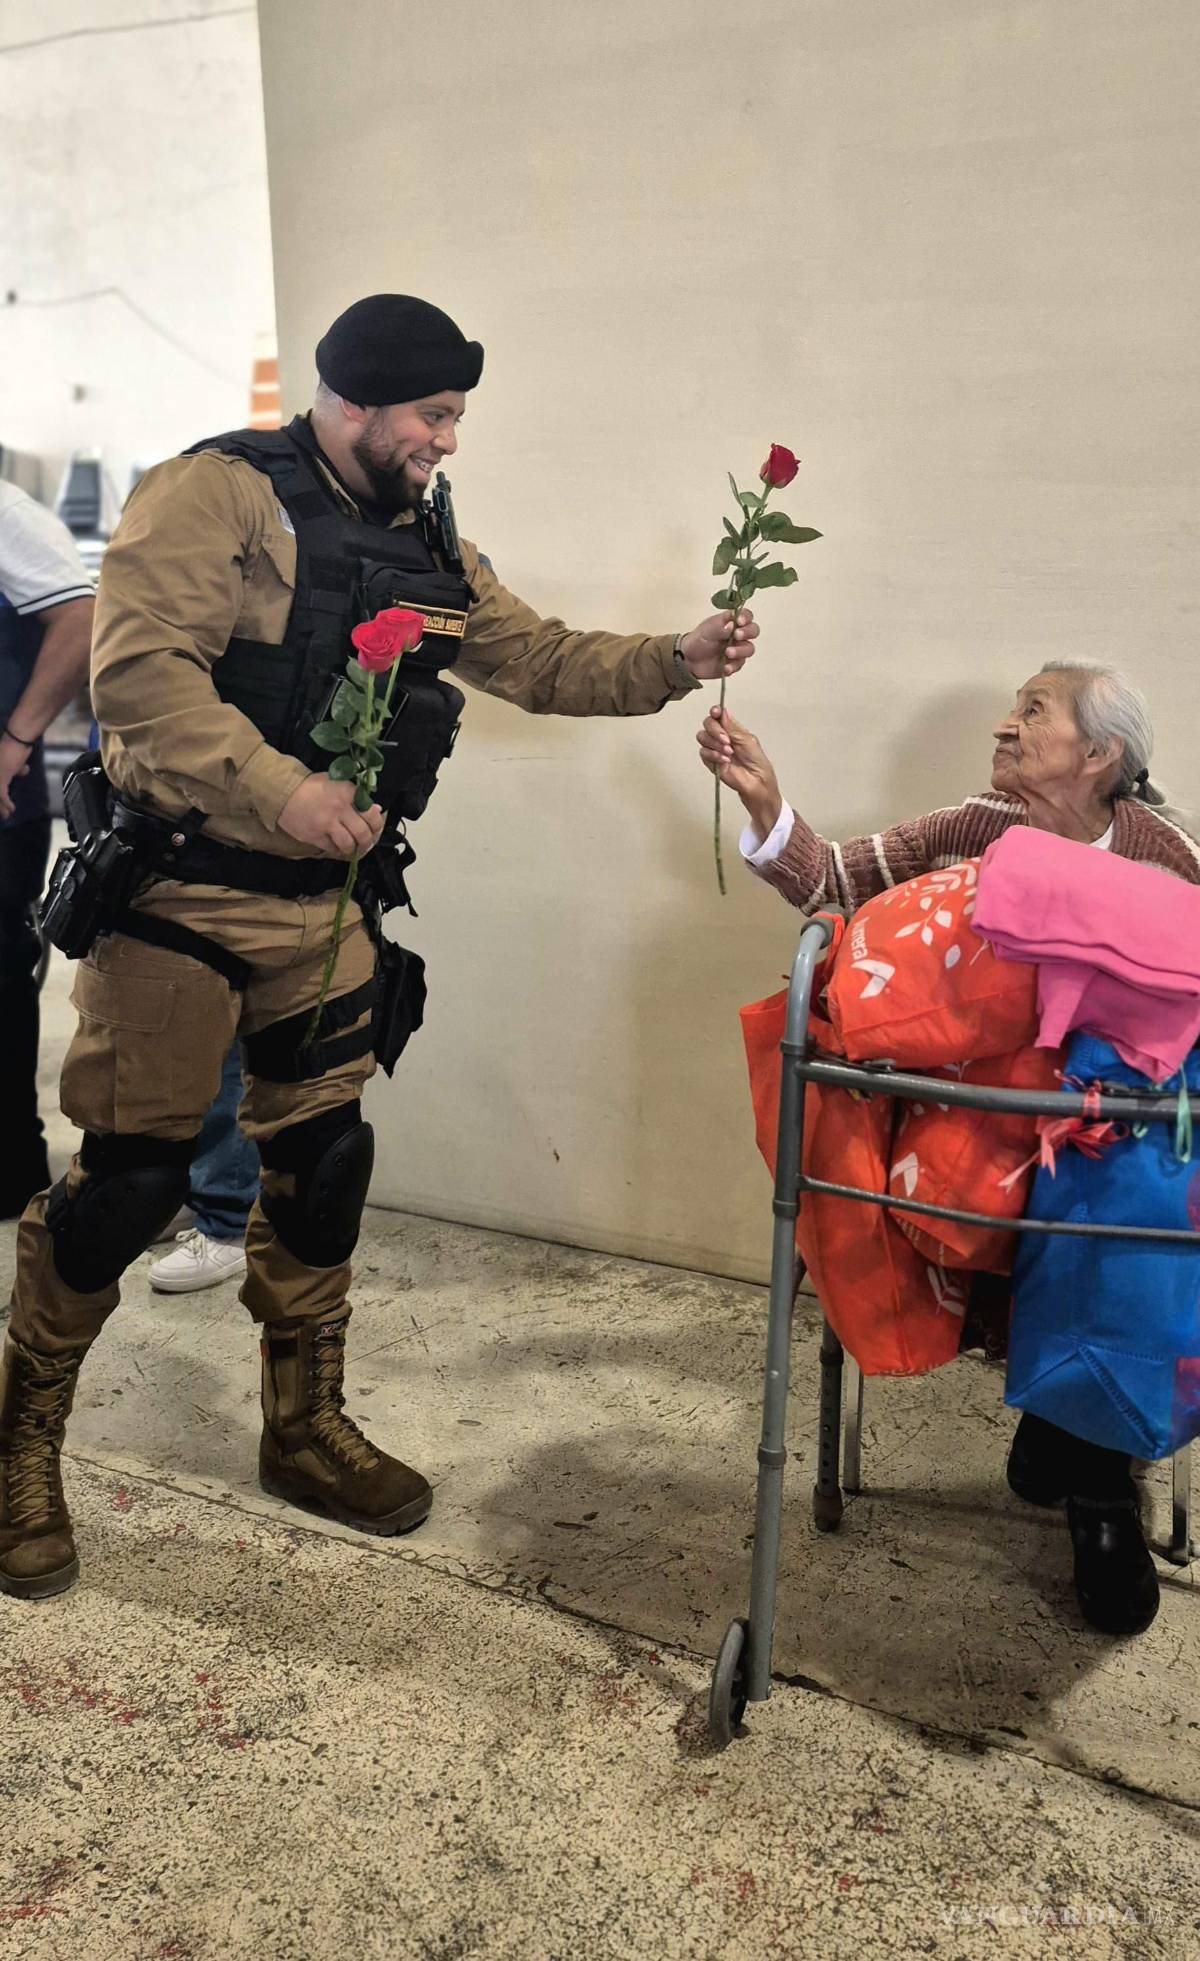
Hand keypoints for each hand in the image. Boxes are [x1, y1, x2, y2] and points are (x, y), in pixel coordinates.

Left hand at [0, 733, 31, 821]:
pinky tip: (11, 810)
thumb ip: (16, 767)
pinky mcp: (0, 779)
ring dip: (0, 808)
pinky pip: (1, 796)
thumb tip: (23, 771)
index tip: (2, 807)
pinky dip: (6, 805)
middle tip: (2, 815)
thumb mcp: (14, 759)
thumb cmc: (16, 744)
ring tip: (6, 816)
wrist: (17, 738)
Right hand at [278, 774, 384, 858]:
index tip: (375, 829)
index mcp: (348, 793)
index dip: (377, 826)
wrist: (285, 793)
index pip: (372, 815)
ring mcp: (326, 824)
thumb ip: (357, 797)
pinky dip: (338, 850)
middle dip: (367, 841)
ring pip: (349, 844)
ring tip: (353, 847)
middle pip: (363, 833)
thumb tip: (376, 810)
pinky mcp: (315, 836)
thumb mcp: (337, 783)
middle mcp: (340, 808)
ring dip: (354, 849)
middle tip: (366, 842)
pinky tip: (338, 846)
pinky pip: (333, 849)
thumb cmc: (312, 787)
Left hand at [679, 608, 758, 679]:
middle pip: (754, 631)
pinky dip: (733, 666)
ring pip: (749, 649)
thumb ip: (721, 625)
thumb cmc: (699, 639)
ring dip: (740, 650)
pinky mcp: (735, 664)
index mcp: (732, 622)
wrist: (689, 659)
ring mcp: (738, 650)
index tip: (740, 621)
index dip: (746, 617)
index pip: (746, 616)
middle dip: (747, 632)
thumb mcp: (707, 628)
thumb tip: (733, 625)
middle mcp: (738, 635)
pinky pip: (740, 665)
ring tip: (728, 653)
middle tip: (736, 636)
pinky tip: (725, 667)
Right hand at [696, 705, 782, 839]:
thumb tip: (723, 712)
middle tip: (726, 740)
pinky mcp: (710, 762)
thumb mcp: (748, 741)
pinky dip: (713, 755)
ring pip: (702, 737)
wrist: (756, 783)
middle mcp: (722, 737)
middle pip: (707, 724)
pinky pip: (703, 752)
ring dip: (715, 743)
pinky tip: (724, 760)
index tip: (715, 713)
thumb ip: (733, 727)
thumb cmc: (757, 763)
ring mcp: (715, 749)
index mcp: (733, 730)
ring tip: (729, 753)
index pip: (718, 715)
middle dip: (715, 730)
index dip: (714, 712)